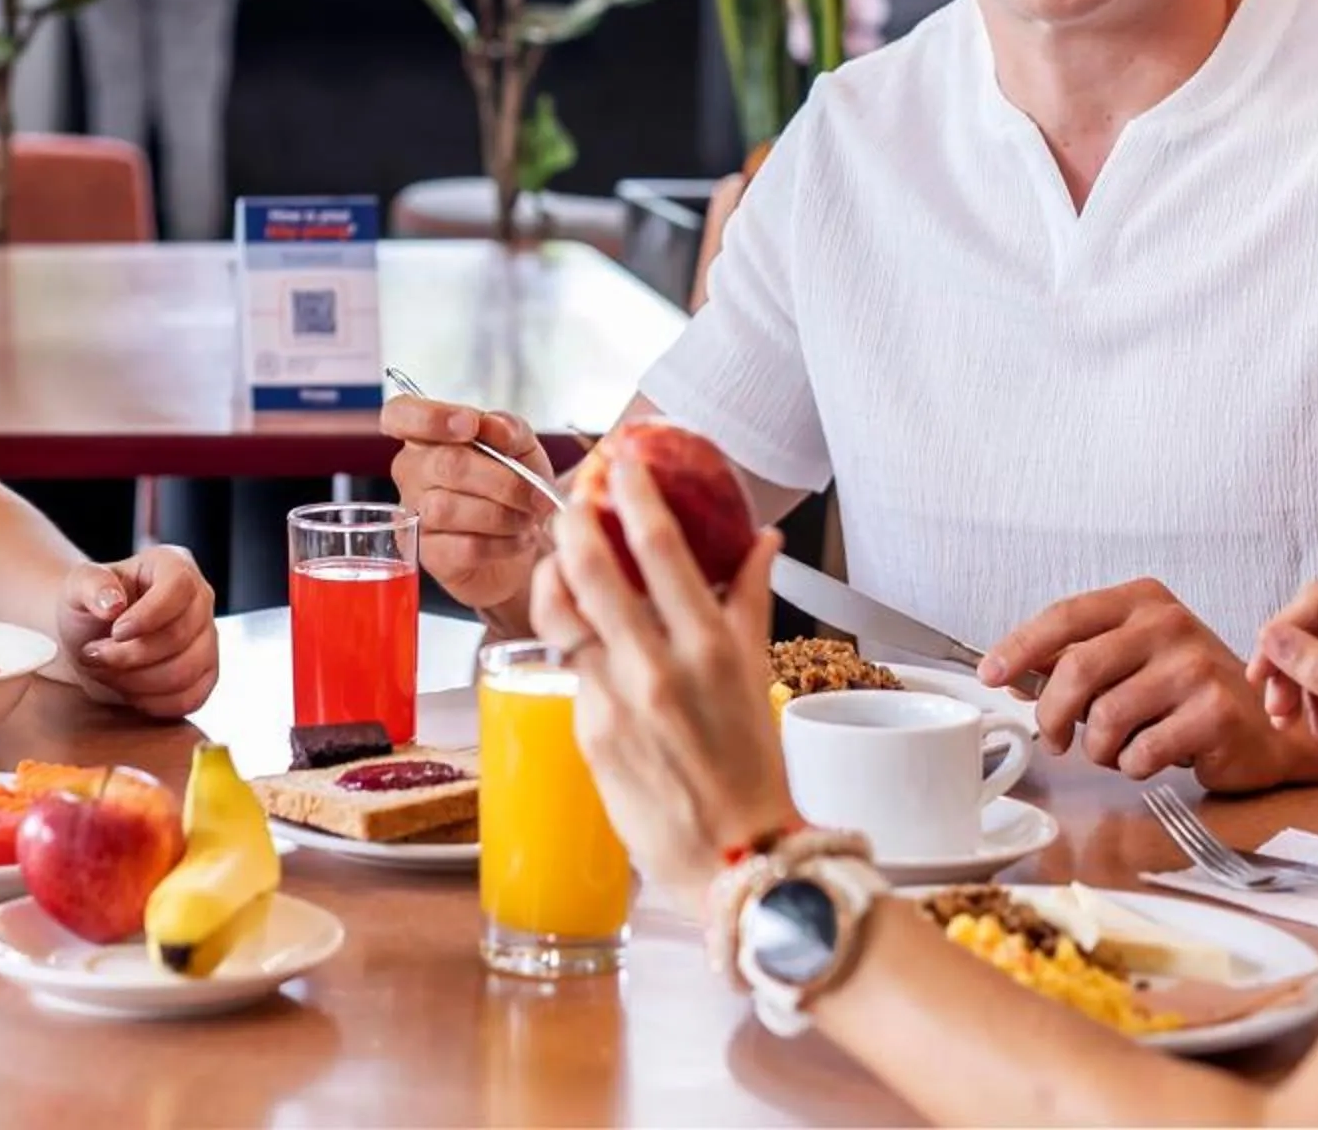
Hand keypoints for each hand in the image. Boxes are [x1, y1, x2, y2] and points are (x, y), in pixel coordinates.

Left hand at [57, 545, 218, 719]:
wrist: (93, 636)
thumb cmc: (90, 606)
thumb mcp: (78, 586)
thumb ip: (91, 585)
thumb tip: (113, 603)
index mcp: (174, 565)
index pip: (179, 588)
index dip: (149, 615)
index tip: (115, 632)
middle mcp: (200, 599)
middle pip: (180, 636)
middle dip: (129, 655)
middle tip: (93, 655)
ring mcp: (207, 638)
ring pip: (186, 671)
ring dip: (137, 681)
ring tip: (106, 671)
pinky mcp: (205, 674)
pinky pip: (190, 698)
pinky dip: (153, 702)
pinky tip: (127, 690)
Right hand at [382, 396, 556, 624]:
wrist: (526, 540)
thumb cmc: (514, 485)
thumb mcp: (522, 448)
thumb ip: (509, 428)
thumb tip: (494, 426)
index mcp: (428, 436)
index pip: (400, 414)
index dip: (430, 417)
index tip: (471, 426)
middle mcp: (412, 472)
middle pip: (445, 464)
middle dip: (501, 480)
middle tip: (535, 495)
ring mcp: (415, 514)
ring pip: (449, 509)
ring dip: (502, 515)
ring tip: (528, 519)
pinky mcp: (429, 555)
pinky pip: (463, 547)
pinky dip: (502, 543)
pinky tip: (519, 539)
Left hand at [530, 444, 798, 919]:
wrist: (732, 858)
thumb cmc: (752, 767)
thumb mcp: (759, 673)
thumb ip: (749, 599)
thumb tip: (762, 540)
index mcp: (710, 646)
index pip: (661, 547)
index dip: (634, 493)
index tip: (624, 459)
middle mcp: (657, 667)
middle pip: (592, 567)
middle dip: (576, 518)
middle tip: (576, 494)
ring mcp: (615, 699)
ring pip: (562, 612)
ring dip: (555, 571)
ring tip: (560, 555)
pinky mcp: (586, 729)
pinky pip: (570, 664)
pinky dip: (571, 635)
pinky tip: (577, 624)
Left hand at [980, 577, 1317, 790]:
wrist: (1266, 730)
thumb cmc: (1186, 695)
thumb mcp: (1129, 662)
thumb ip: (1071, 660)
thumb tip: (1006, 672)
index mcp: (1142, 601)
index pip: (1064, 616)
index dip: (1019, 647)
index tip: (989, 673)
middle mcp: (1169, 624)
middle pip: (1077, 669)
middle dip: (1053, 714)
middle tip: (1055, 739)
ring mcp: (1196, 666)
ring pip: (1106, 717)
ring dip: (1098, 748)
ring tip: (1116, 750)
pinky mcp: (1215, 711)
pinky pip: (1141, 751)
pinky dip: (1133, 766)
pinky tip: (1152, 758)